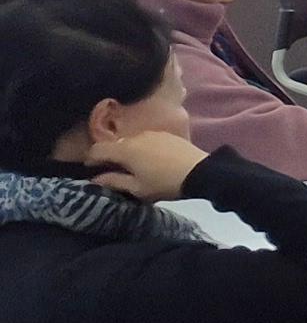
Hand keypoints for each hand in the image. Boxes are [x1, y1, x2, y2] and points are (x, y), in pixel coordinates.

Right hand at [77, 127, 208, 201]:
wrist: (201, 172)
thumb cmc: (165, 183)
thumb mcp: (137, 188)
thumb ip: (114, 182)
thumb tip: (96, 179)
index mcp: (124, 149)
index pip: (97, 149)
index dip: (90, 159)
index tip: (90, 169)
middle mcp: (136, 137)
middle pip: (115, 144)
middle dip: (109, 156)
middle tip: (111, 170)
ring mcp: (153, 133)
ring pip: (131, 141)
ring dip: (127, 152)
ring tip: (133, 166)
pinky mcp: (167, 135)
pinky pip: (147, 140)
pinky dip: (142, 148)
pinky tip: (150, 160)